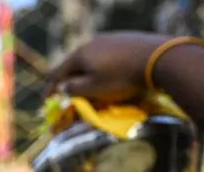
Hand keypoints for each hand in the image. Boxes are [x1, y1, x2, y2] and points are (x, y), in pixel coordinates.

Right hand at [49, 32, 174, 102]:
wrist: (158, 57)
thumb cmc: (121, 77)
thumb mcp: (94, 89)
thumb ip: (74, 89)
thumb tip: (61, 88)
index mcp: (79, 55)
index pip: (57, 73)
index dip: (50, 89)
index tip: (45, 102)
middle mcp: (90, 42)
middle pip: (73, 63)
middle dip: (67, 78)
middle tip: (64, 91)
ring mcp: (109, 38)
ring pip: (90, 56)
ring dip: (84, 70)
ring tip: (86, 81)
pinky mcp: (124, 38)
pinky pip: (105, 53)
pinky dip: (100, 64)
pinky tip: (107, 70)